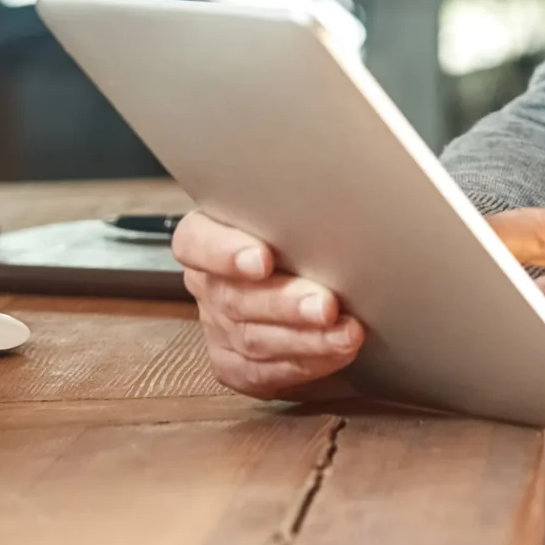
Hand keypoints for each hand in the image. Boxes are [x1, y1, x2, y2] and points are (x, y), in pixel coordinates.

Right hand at [171, 211, 362, 400]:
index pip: (197, 241)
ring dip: (305, 339)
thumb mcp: (301, 211)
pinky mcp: (234, 364)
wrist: (317, 282)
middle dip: (285, 303)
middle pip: (234, 296)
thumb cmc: (310, 234)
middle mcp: (210, 283)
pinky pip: (262, 372)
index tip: (262, 259)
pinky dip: (304, 364)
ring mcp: (218, 326)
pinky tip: (336, 354)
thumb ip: (306, 205)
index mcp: (210, 236)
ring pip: (253, 338)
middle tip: (327, 304)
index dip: (225, 252)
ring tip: (347, 334)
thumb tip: (346, 173)